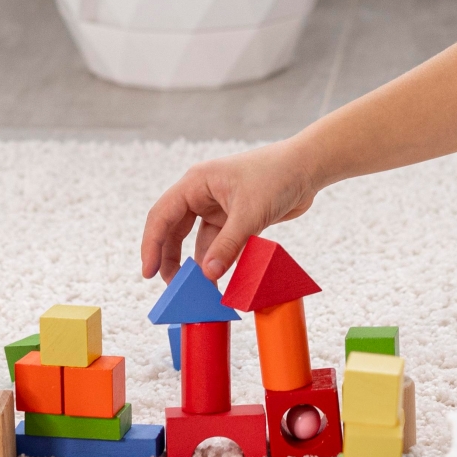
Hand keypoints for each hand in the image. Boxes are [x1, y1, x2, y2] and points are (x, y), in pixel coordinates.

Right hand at [139, 139, 318, 283]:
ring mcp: (218, 207)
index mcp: (196, 184)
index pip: (162, 216)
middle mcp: (202, 194)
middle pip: (175, 230)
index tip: (148, 271)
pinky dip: (219, 261)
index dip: (151, 245)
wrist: (308, 167)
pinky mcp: (235, 219)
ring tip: (198, 289)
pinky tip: (220, 279)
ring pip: (198, 240)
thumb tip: (208, 274)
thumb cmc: (277, 176)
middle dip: (171, 259)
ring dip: (198, 263)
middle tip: (174, 287)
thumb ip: (228, 245)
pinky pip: (219, 244)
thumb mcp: (250, 213)